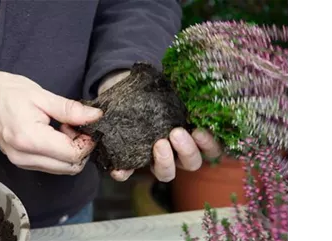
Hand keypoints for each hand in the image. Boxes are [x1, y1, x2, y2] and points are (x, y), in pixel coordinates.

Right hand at [0, 66, 102, 174]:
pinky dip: (58, 153)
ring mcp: (21, 162)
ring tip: (61, 127)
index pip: (73, 155)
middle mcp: (25, 157)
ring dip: (69, 151)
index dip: (86, 141)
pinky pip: (50, 165)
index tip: (85, 123)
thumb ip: (69, 109)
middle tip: (73, 124)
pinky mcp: (20, 162)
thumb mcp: (40, 94)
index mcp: (30, 139)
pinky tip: (53, 133)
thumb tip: (96, 117)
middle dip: (80, 148)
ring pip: (61, 169)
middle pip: (70, 167)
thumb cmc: (5, 91)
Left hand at [98, 70, 222, 181]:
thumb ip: (182, 84)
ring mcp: (156, 159)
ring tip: (158, 144)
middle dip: (187, 150)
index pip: (211, 149)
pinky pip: (129, 173)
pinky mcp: (131, 159)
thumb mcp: (171, 85)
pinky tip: (119, 168)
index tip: (200, 131)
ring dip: (165, 162)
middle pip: (191, 163)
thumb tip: (193, 71)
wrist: (126, 88)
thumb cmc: (157, 89)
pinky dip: (124, 172)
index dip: (209, 145)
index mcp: (193, 135)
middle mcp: (178, 152)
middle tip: (175, 133)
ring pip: (166, 173)